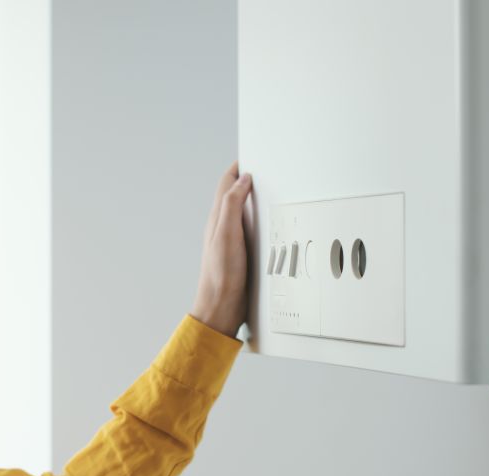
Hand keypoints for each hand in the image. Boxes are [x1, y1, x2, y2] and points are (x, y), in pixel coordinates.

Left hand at [190, 162, 253, 337]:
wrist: (221, 307)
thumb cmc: (221, 274)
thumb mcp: (227, 233)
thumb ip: (232, 204)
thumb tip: (242, 179)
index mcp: (218, 219)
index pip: (226, 184)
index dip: (238, 168)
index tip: (251, 155)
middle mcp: (223, 227)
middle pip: (235, 196)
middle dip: (248, 180)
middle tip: (265, 169)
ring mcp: (233, 241)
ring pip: (244, 213)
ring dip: (255, 200)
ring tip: (270, 190)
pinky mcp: (242, 254)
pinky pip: (252, 230)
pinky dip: (261, 221)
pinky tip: (271, 225)